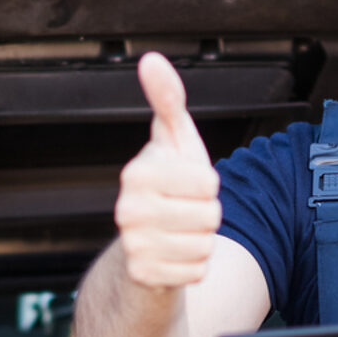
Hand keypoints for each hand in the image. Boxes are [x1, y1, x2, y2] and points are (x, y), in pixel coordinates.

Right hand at [115, 52, 222, 288]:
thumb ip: (167, 99)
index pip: (208, 182)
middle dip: (206, 215)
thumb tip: (151, 59)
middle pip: (210, 215)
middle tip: (184, 211)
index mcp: (136, 173)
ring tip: (179, 233)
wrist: (143, 245)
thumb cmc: (166, 186)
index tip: (186, 184)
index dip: (207, 184)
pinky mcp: (143, 277)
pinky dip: (193, 266)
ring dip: (201, 241)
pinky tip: (174, 256)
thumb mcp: (173, 140)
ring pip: (206, 245)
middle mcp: (127, 210)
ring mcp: (133, 246)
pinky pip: (197, 272)